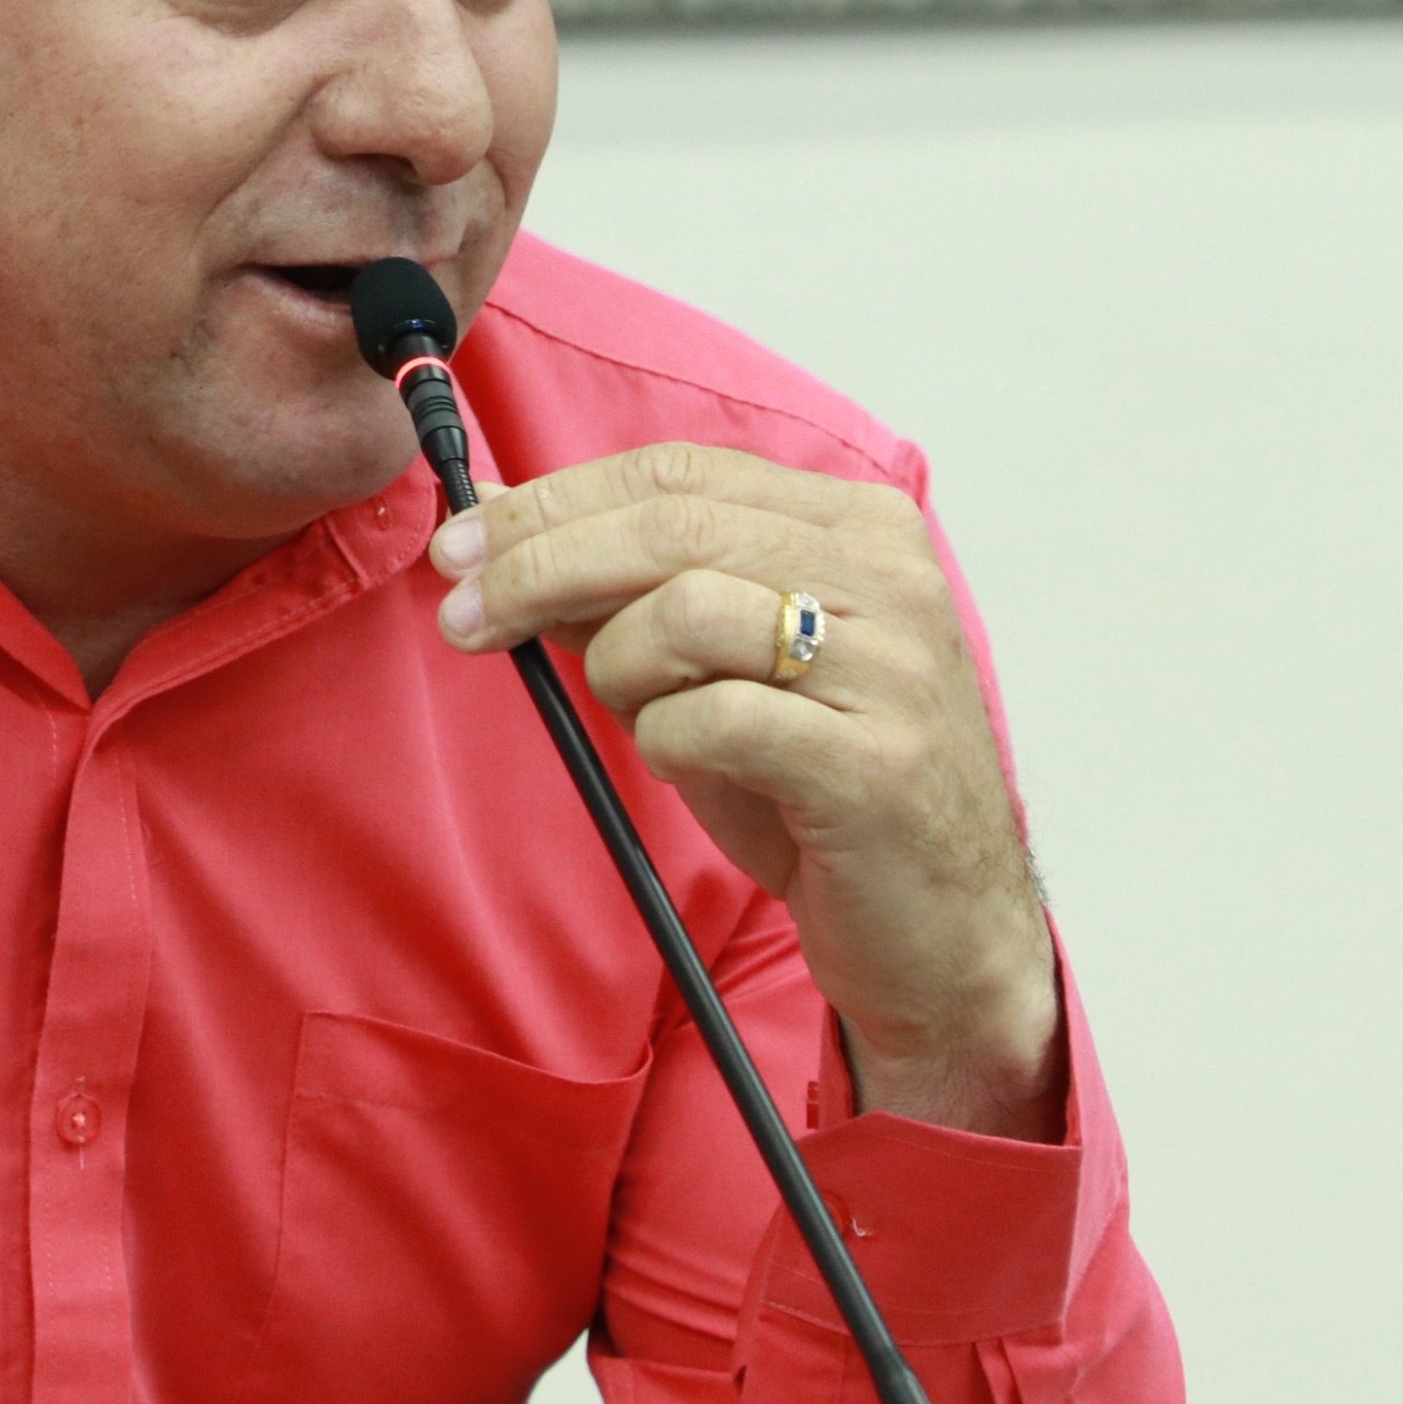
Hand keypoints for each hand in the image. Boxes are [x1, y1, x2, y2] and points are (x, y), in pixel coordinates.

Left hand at [433, 442, 1062, 1141]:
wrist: (940, 930)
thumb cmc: (817, 791)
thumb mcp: (712, 671)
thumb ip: (618, 591)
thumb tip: (491, 518)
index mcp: (857, 527)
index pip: (677, 474)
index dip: (552, 501)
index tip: (462, 542)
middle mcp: (887, 578)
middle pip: (670, 526)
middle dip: (539, 564)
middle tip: (465, 613)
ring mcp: (890, 668)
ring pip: (684, 612)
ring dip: (616, 668)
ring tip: (633, 716)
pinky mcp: (875, 764)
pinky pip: (711, 720)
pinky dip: (665, 743)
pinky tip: (689, 764)